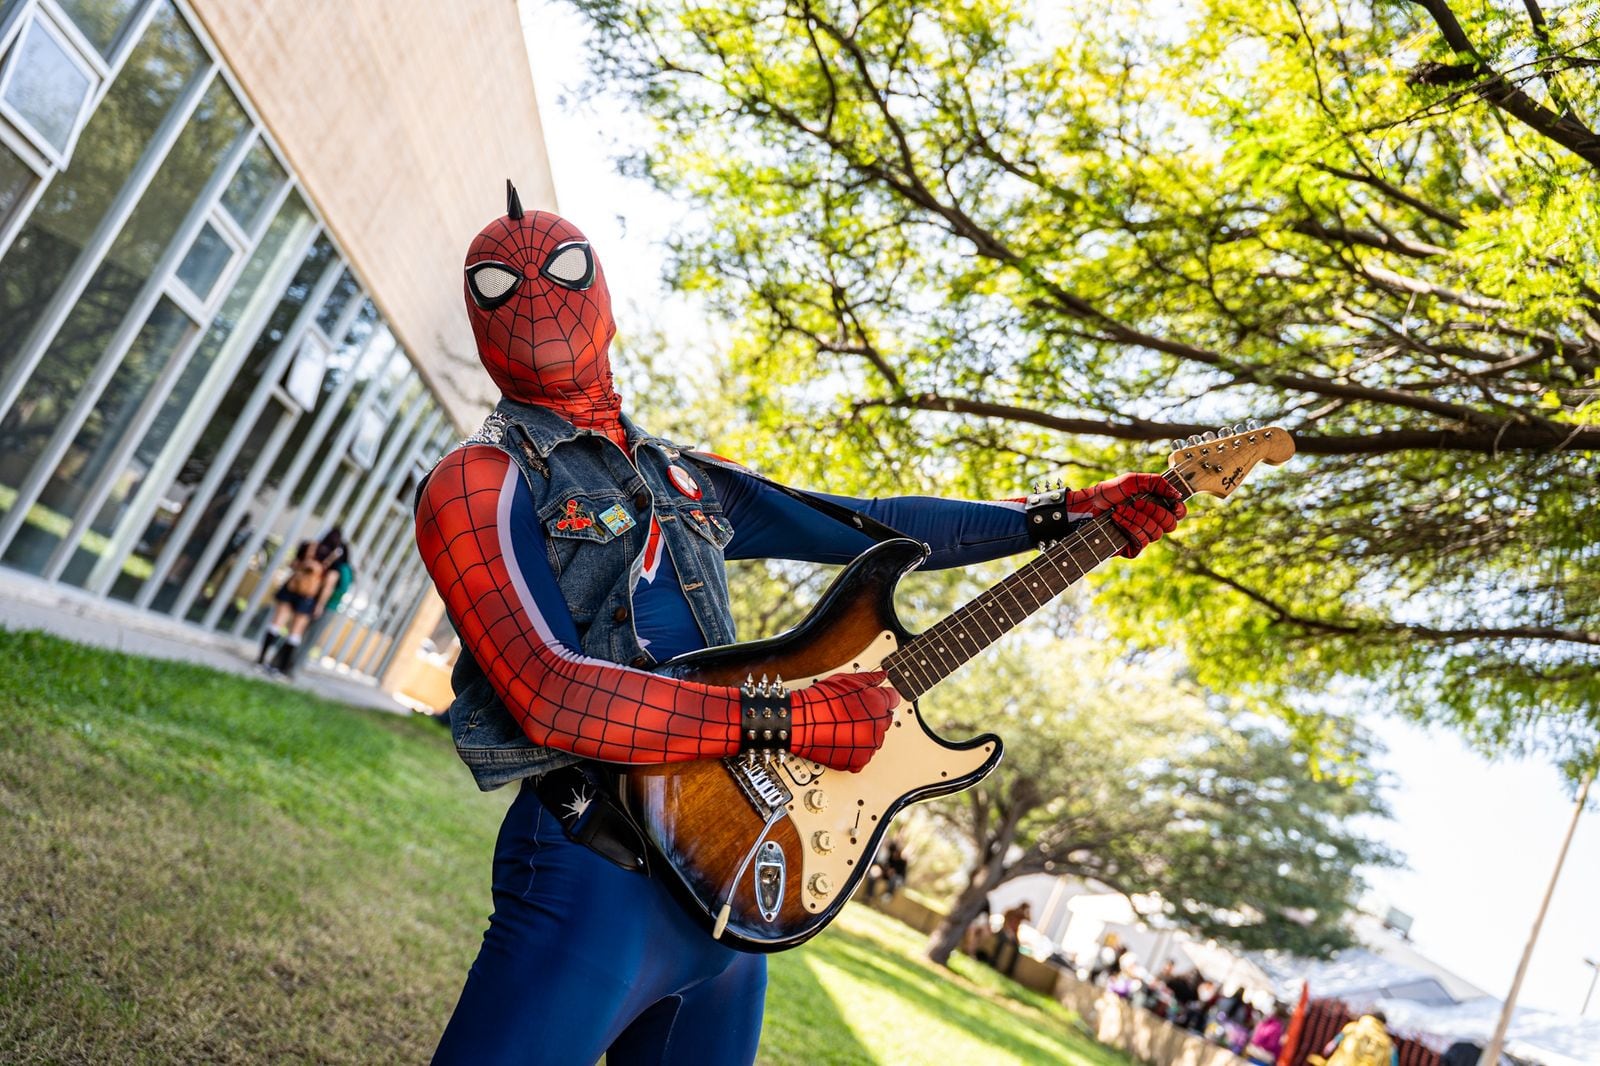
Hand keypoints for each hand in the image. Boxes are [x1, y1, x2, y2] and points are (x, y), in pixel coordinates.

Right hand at [790, 671, 897, 771]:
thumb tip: (882, 676)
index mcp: (878, 703)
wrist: (800, 722)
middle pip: (883, 720)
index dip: (880, 698)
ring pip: (874, 738)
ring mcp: (869, 744)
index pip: (892, 699)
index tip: (873, 700)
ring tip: (844, 727)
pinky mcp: (859, 759)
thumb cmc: (819, 701)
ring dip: (864, 733)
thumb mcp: (846, 680)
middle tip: (852, 714)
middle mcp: (877, 725)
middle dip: (872, 716)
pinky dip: (855, 749)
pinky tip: (842, 739)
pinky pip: (863, 754)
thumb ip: (869, 678)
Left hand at [1067, 472, 1186, 557]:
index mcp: (1155, 506)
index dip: (1179, 510)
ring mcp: (1141, 536)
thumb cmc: (1108, 492)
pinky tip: (1117, 521)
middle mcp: (1151, 522)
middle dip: (1154, 512)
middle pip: (1170, 525)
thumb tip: (1177, 495)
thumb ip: (1156, 483)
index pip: (1178, 513)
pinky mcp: (1131, 548)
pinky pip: (1142, 543)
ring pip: (1155, 533)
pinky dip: (1130, 529)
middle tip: (1135, 503)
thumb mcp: (1132, 480)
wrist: (1086, 506)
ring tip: (1119, 511)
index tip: (1173, 503)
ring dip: (1137, 519)